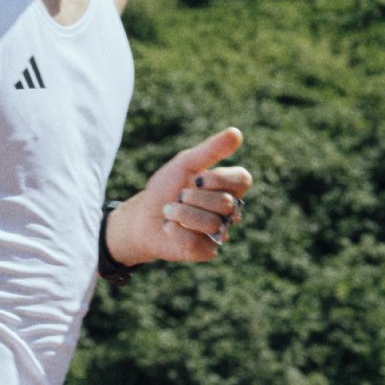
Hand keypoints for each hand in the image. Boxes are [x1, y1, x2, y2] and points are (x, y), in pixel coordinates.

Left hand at [106, 127, 251, 268]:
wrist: (142, 216)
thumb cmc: (166, 188)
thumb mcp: (185, 164)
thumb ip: (210, 150)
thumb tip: (237, 133)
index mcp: (228, 187)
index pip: (243, 180)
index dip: (220, 179)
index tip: (198, 178)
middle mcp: (229, 210)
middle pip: (226, 203)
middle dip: (194, 198)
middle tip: (179, 196)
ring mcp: (220, 232)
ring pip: (213, 224)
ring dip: (182, 214)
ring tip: (170, 212)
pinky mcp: (206, 251)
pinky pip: (197, 242)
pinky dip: (177, 232)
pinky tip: (170, 228)